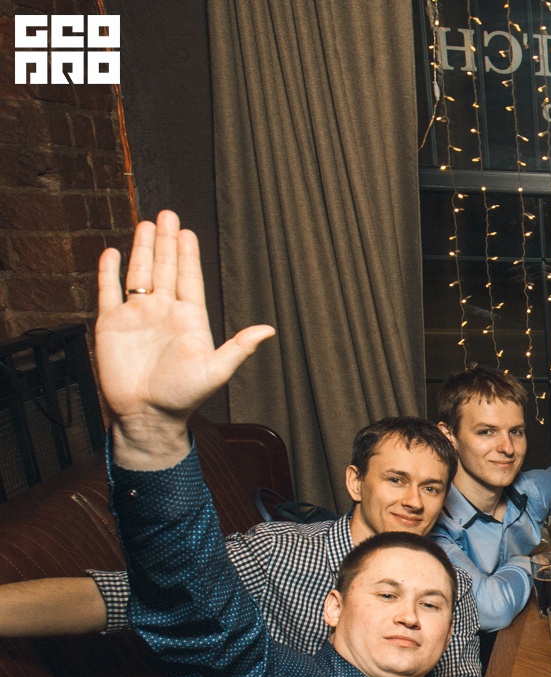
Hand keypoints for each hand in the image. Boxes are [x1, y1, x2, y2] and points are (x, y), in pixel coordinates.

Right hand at [97, 212, 272, 456]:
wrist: (146, 415)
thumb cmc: (183, 397)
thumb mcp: (215, 371)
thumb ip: (239, 347)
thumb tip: (269, 330)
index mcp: (189, 320)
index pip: (189, 279)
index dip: (187, 255)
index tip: (187, 231)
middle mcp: (163, 313)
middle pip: (164, 269)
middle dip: (165, 242)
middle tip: (167, 214)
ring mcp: (137, 316)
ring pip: (139, 274)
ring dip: (142, 250)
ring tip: (146, 225)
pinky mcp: (111, 324)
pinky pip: (108, 291)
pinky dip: (109, 272)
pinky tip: (113, 253)